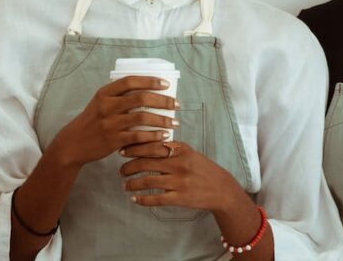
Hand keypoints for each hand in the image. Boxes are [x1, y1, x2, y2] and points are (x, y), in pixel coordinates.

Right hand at [47, 76, 178, 167]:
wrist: (73, 143)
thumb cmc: (91, 122)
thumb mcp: (99, 103)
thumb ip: (118, 97)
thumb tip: (148, 92)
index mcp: (104, 93)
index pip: (130, 81)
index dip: (150, 81)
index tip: (166, 84)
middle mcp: (106, 106)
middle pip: (140, 98)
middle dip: (162, 100)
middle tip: (176, 104)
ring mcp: (110, 123)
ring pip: (142, 117)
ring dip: (162, 119)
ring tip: (175, 122)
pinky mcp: (113, 140)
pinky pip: (138, 136)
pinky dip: (154, 135)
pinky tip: (164, 135)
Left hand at [119, 141, 244, 212]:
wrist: (222, 189)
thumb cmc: (202, 169)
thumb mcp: (189, 153)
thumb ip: (170, 148)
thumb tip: (146, 142)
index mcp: (180, 150)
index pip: (151, 146)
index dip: (133, 149)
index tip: (122, 151)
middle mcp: (179, 164)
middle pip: (145, 163)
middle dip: (128, 167)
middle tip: (121, 170)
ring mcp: (179, 182)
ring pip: (147, 181)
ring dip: (132, 183)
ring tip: (125, 185)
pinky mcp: (180, 198)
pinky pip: (156, 199)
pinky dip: (142, 199)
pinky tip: (135, 198)